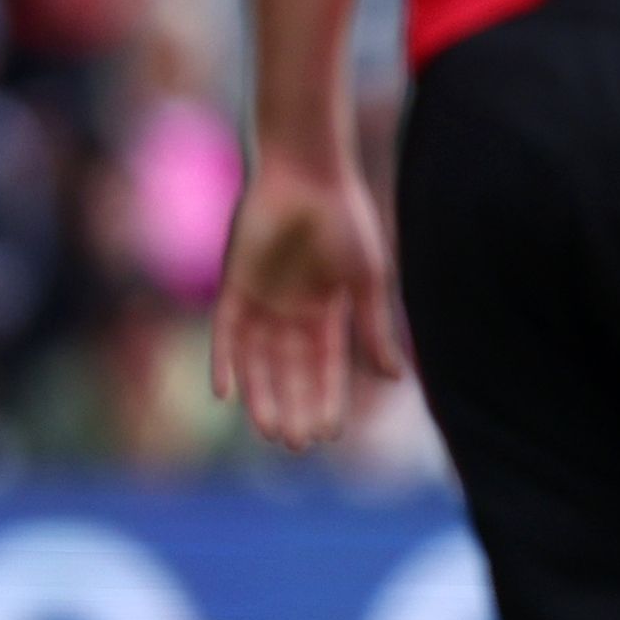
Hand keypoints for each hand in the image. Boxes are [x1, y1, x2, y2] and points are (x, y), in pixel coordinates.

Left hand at [210, 151, 407, 451]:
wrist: (309, 174)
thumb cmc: (346, 221)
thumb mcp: (368, 282)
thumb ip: (374, 330)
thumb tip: (395, 380)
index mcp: (325, 310)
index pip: (324, 366)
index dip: (326, 398)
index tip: (328, 433)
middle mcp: (289, 310)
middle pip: (289, 370)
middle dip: (292, 406)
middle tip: (295, 445)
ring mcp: (260, 298)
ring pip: (257, 360)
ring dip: (260, 395)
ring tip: (267, 430)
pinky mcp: (233, 284)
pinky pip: (225, 333)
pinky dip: (224, 362)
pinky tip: (225, 394)